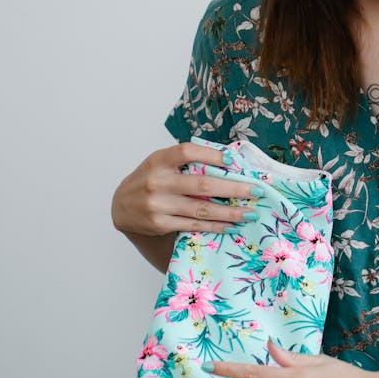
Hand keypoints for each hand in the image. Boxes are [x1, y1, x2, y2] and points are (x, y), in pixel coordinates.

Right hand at [111, 143, 261, 237]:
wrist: (121, 207)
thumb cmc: (149, 179)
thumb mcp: (160, 162)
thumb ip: (186, 160)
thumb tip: (229, 159)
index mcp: (159, 160)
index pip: (188, 152)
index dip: (213, 155)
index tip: (235, 161)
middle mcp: (158, 181)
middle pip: (203, 184)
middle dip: (234, 188)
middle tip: (257, 191)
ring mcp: (159, 204)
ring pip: (202, 208)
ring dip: (230, 212)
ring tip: (251, 213)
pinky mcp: (160, 224)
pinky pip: (194, 224)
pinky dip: (215, 225)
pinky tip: (231, 225)